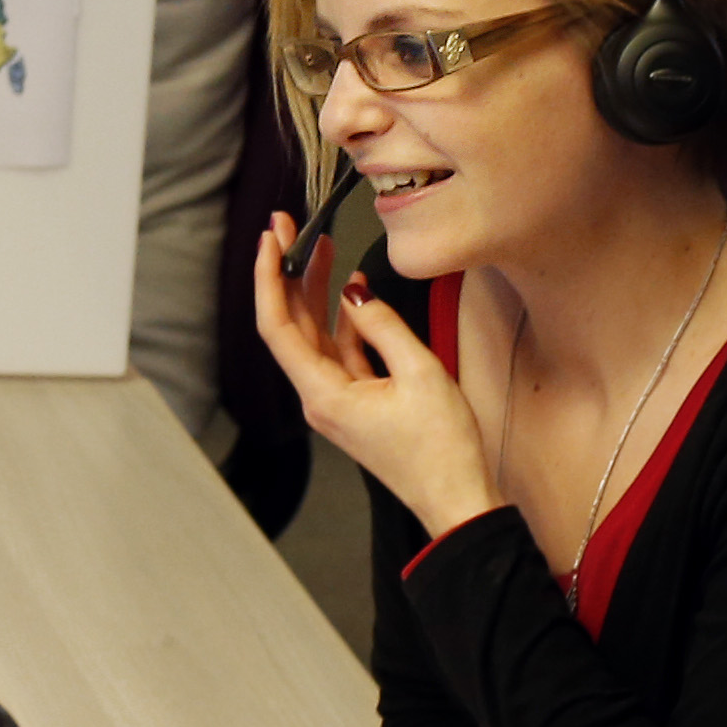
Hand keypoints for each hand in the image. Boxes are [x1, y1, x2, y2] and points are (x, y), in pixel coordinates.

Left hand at [248, 215, 497, 539]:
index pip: (276, 325)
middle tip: (289, 227)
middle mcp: (319, 397)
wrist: (457, 499)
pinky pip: (342, 352)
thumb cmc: (443, 448)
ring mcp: (336, 401)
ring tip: (323, 245)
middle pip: (292, 325)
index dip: (269, 277)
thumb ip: (382, 325)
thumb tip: (354, 291)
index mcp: (322, 394)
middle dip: (289, 273)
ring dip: (317, 292)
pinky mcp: (356, 403)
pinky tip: (354, 290)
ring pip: (316, 335)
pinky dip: (346, 320)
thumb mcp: (421, 373)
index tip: (271, 238)